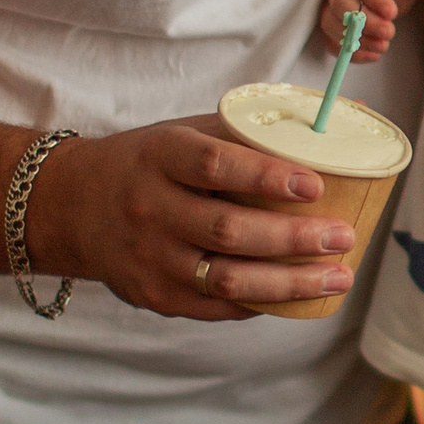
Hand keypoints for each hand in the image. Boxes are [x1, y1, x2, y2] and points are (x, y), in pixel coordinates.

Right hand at [27, 118, 362, 321]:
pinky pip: (216, 306)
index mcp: (160, 157)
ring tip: (337, 276)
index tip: (315, 184)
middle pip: (228, 230)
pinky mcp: (154, 295)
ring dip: (290, 283)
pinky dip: (262, 302)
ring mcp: (150, 258)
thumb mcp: (185, 133)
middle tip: (343, 237)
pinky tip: (299, 296)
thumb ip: (251, 132)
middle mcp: (149, 208)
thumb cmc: (151, 163)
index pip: (213, 166)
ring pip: (227, 278)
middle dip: (294, 238)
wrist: (73, 206)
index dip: (266, 176)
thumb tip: (349, 117)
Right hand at [320, 0, 423, 57]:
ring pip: (329, 21)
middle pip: (339, 2)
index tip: (392, 13)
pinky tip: (373, 54)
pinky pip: (330, 37)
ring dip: (354, 39)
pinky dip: (347, 50)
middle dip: (364, 22)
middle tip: (389, 32)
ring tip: (383, 46)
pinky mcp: (335, 17)